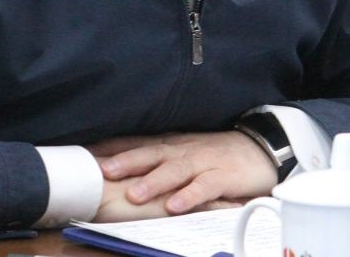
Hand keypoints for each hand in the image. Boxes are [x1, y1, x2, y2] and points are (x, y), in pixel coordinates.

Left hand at [87, 130, 276, 215]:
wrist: (262, 148)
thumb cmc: (217, 155)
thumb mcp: (185, 153)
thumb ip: (159, 160)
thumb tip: (125, 167)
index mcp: (172, 145)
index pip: (139, 143)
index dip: (114, 148)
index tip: (88, 155)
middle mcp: (184, 151)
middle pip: (152, 153)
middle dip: (127, 162)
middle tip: (104, 171)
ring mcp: (204, 162)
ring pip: (175, 170)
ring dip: (154, 181)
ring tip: (134, 194)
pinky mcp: (224, 176)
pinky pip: (205, 186)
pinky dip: (190, 195)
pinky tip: (175, 206)